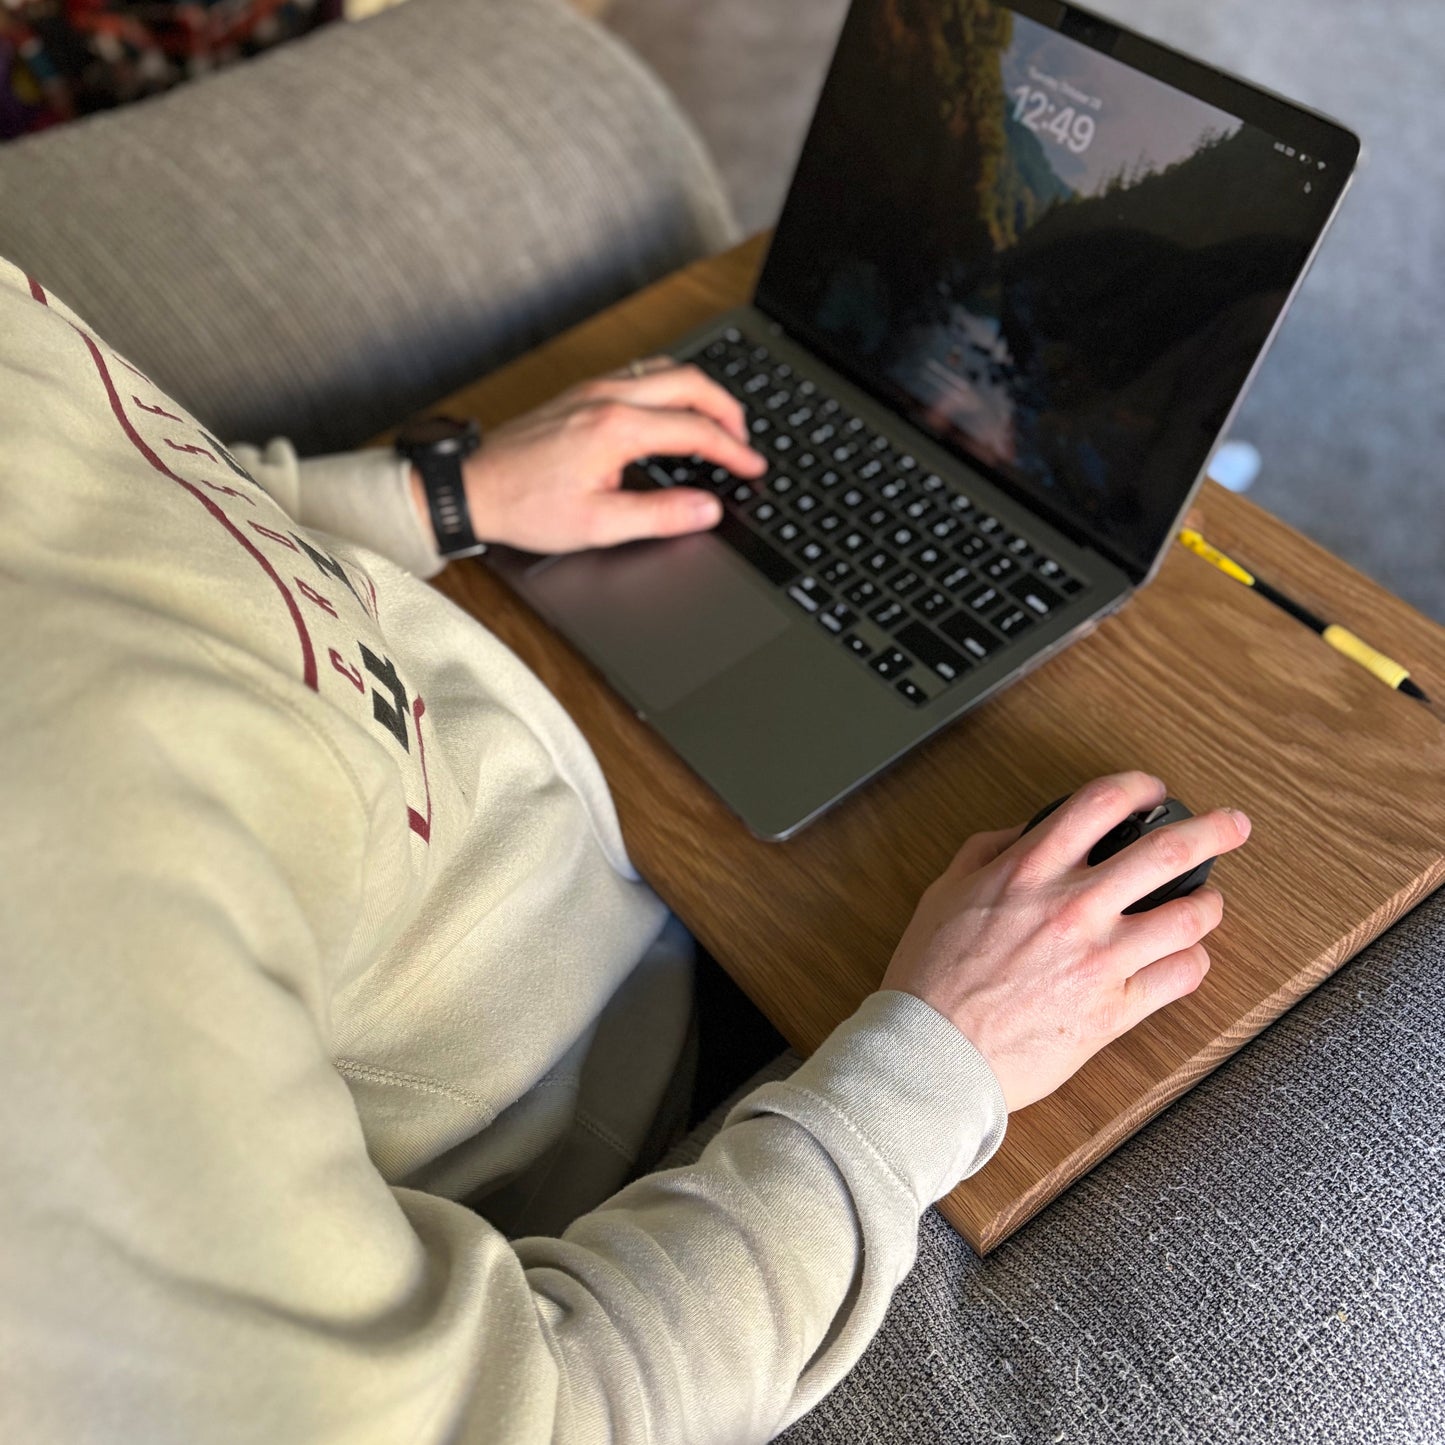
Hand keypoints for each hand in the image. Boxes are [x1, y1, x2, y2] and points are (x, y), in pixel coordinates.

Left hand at [433, 360, 766, 553]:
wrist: (472, 488)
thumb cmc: (525, 505)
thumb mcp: (599, 524)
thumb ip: (660, 515)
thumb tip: (707, 508)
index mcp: (617, 428)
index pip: (696, 430)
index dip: (734, 451)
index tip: (753, 467)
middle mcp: (608, 397)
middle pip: (690, 382)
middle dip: (728, 409)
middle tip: (745, 441)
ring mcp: (592, 389)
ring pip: (665, 371)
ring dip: (700, 393)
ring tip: (717, 425)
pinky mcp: (580, 393)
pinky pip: (641, 375)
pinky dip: (671, 389)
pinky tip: (672, 413)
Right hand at [880, 772, 1250, 1111]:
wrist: (935, 1050)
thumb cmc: (932, 975)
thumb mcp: (946, 891)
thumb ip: (989, 851)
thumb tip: (1028, 831)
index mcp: (1030, 870)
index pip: (1102, 802)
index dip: (1140, 787)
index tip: (1153, 792)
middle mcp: (1073, 907)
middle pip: (1169, 851)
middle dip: (1213, 831)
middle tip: (1232, 826)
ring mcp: (1100, 959)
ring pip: (1189, 917)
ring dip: (1210, 904)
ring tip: (1209, 903)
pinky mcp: (1114, 1010)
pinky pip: (1180, 977)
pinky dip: (1193, 962)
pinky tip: (1186, 958)